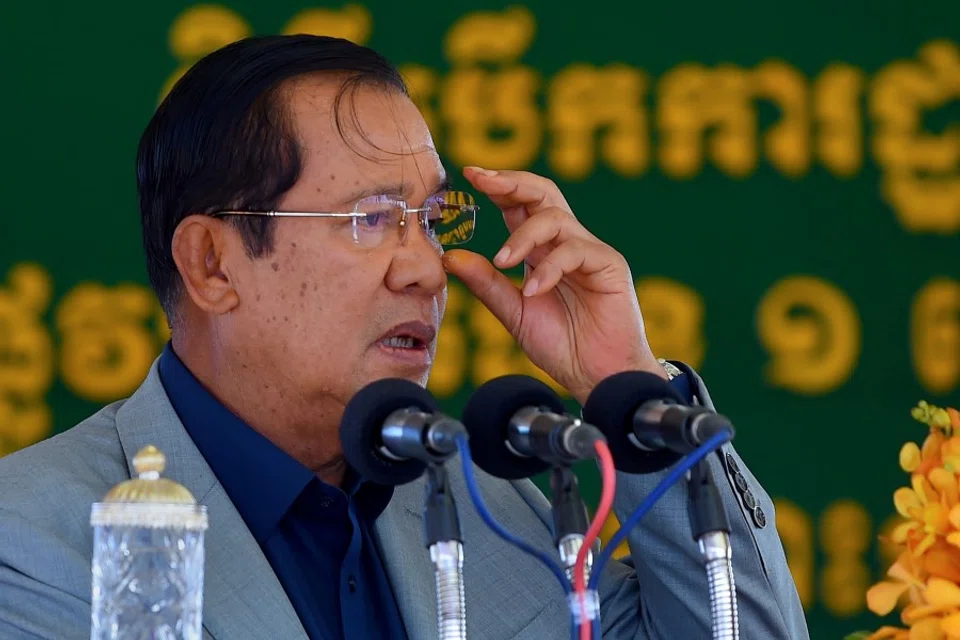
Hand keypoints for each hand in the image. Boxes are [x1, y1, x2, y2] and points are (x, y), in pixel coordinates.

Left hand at [442, 167, 666, 403]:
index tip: (469, 174)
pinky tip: (533, 291)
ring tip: (503, 260)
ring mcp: (590, 252)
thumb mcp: (514, 313)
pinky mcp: (610, 265)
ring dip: (523, 235)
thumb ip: (486, 284)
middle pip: (543, 193)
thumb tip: (451, 256)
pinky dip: (550, 269)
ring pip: (555, 218)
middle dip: (511, 182)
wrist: (596, 377)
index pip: (519, 205)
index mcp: (542, 251)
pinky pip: (575, 251)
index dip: (497, 187)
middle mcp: (566, 243)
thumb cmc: (562, 345)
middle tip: (481, 180)